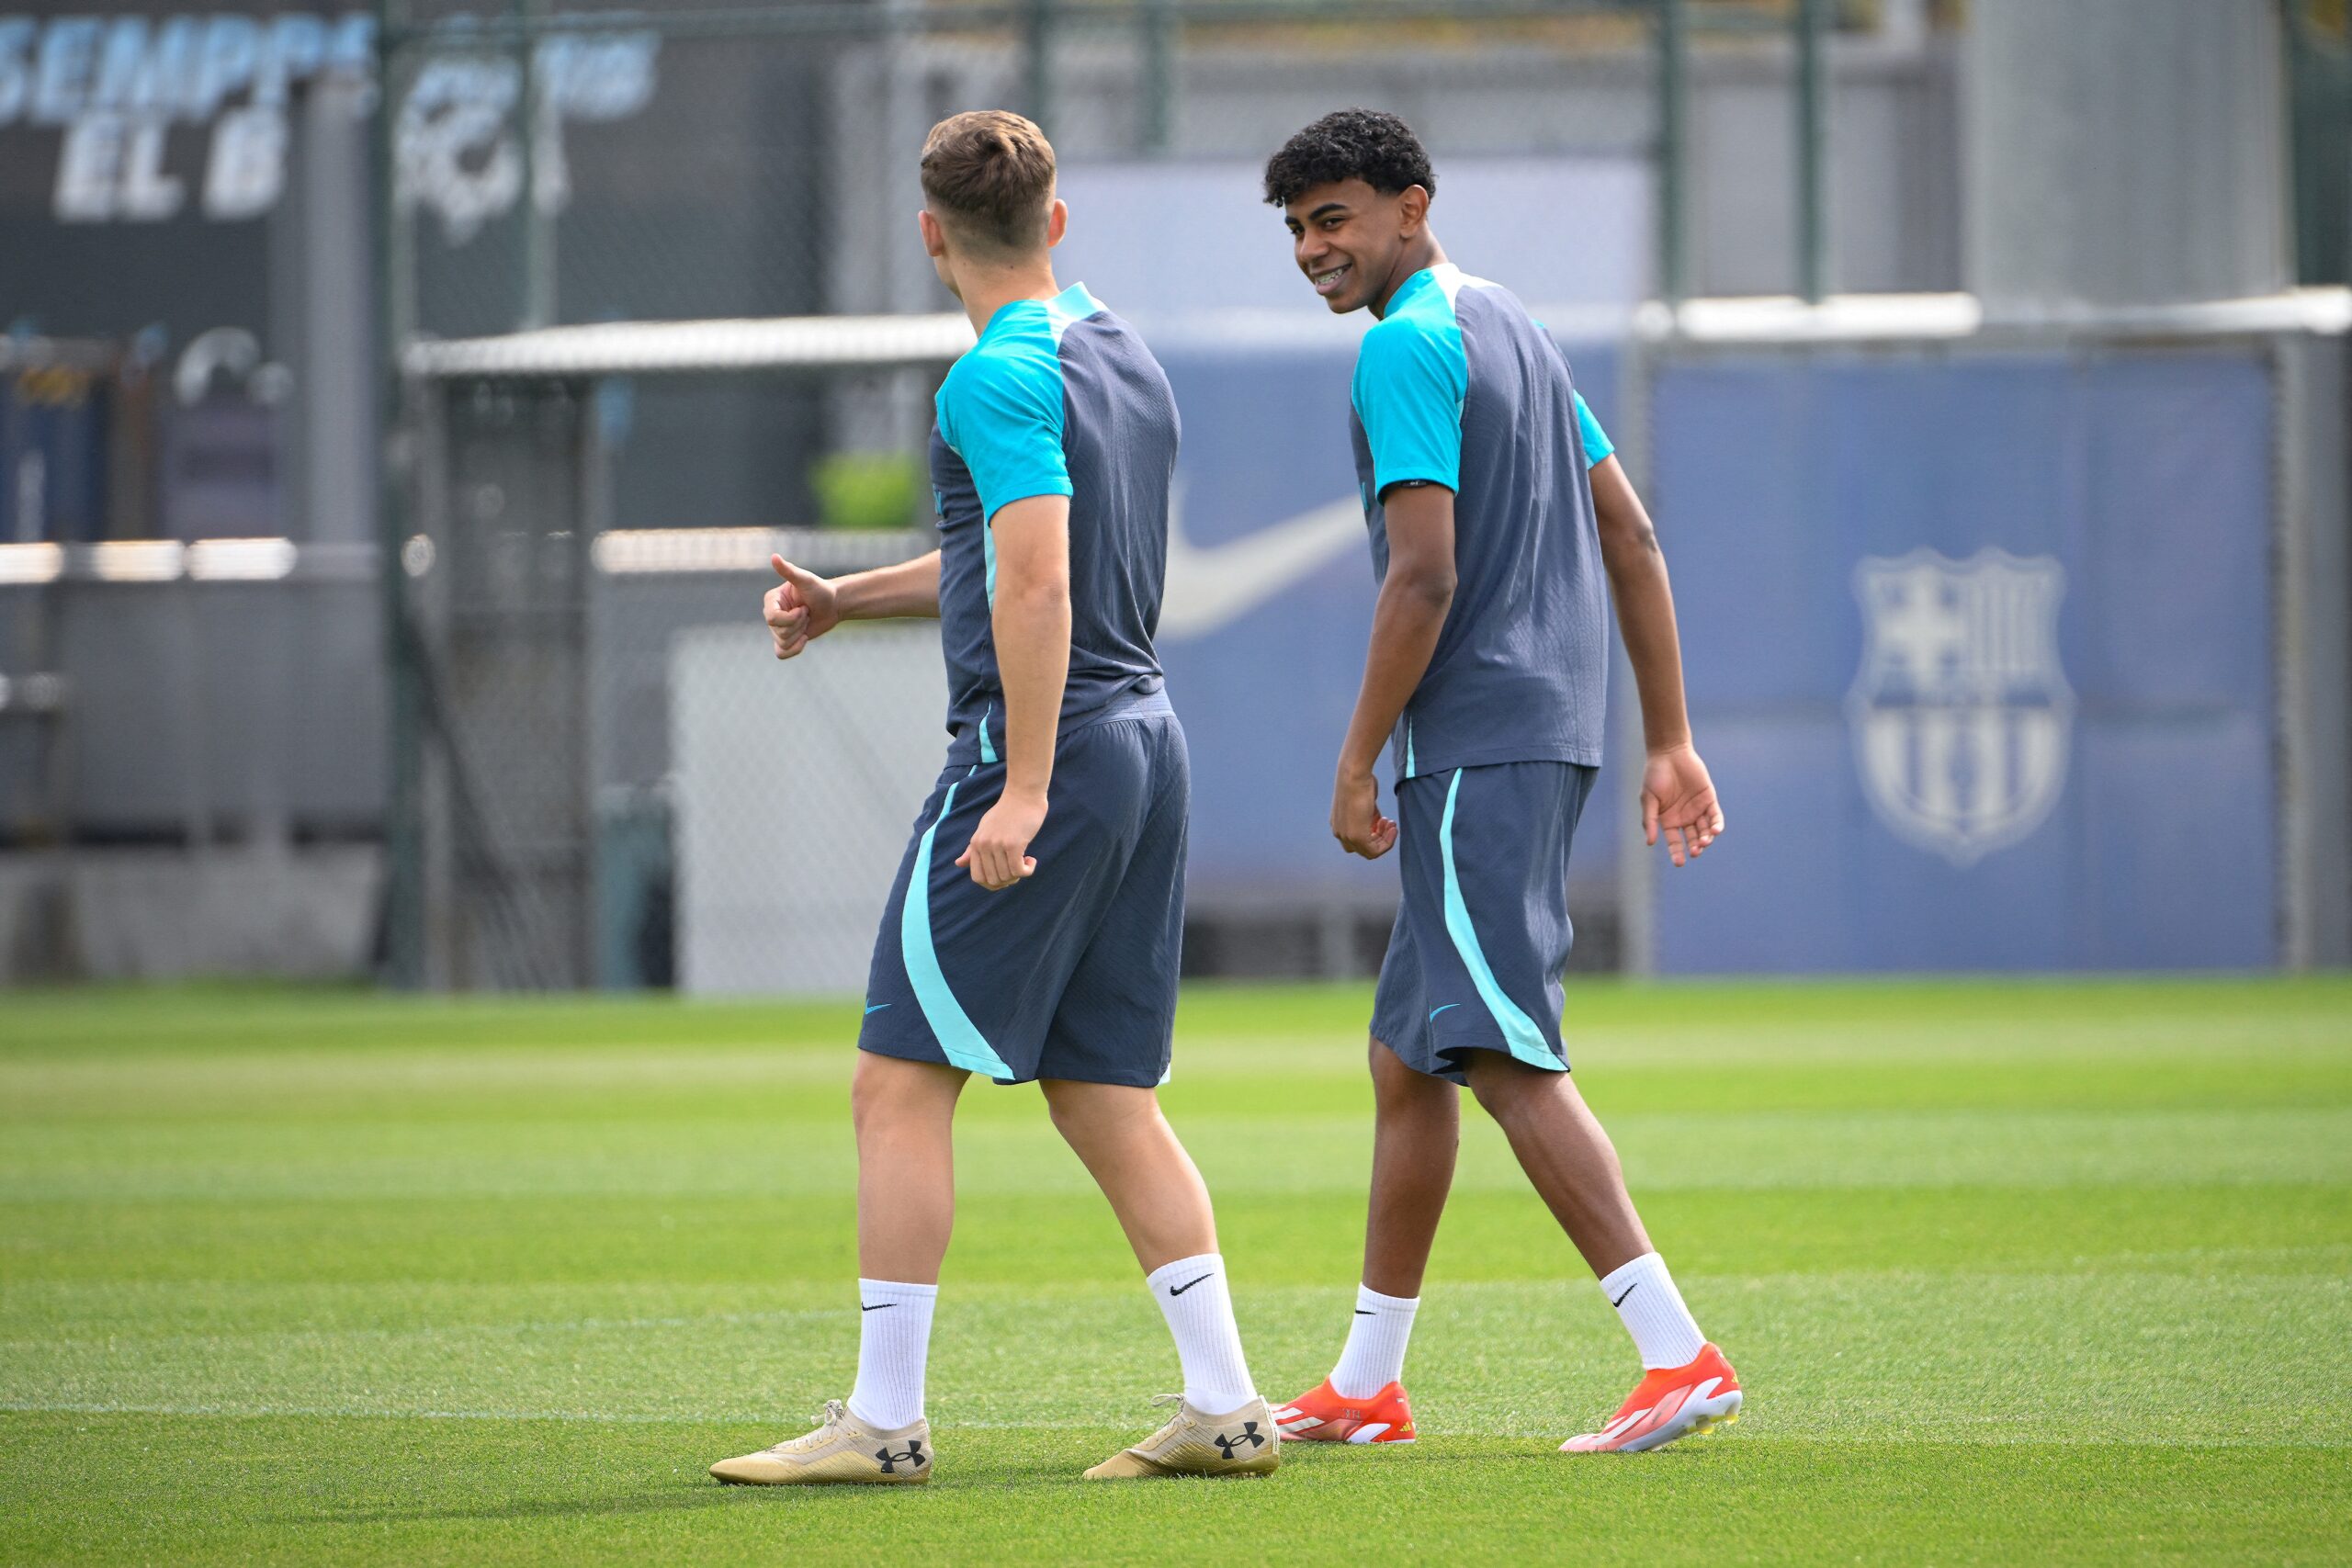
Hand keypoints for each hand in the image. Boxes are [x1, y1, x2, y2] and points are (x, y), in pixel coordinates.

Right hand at [764, 554, 839, 658]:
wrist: (833, 604)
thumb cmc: (820, 589)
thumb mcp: (806, 580)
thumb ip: (789, 571)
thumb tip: (774, 556)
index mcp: (772, 600)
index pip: (771, 618)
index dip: (791, 617)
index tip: (804, 608)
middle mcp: (771, 614)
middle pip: (778, 632)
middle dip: (799, 625)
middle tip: (807, 613)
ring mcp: (778, 628)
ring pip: (782, 643)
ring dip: (800, 635)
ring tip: (807, 621)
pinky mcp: (786, 640)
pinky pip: (782, 653)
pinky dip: (794, 649)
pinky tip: (805, 638)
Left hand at [955, 789, 1045, 890]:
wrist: (1023, 794)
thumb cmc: (1006, 812)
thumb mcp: (985, 828)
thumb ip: (972, 848)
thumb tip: (958, 864)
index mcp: (975, 843)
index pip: (977, 877)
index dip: (992, 884)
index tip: (1005, 876)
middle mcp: (984, 845)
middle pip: (993, 880)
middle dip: (1008, 881)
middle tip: (1018, 868)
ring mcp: (998, 845)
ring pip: (1007, 877)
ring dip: (1020, 874)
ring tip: (1026, 860)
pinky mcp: (1014, 844)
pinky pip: (1019, 871)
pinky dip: (1028, 870)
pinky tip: (1032, 860)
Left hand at [1331, 767, 1397, 858]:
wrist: (1354, 775)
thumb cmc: (1360, 781)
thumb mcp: (1365, 802)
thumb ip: (1369, 815)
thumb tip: (1377, 822)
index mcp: (1338, 824)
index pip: (1356, 840)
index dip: (1374, 833)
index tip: (1384, 820)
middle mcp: (1340, 833)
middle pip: (1363, 848)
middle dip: (1379, 838)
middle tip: (1389, 823)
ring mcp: (1347, 837)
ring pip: (1369, 851)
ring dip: (1385, 840)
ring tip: (1391, 825)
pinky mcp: (1357, 837)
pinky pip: (1375, 851)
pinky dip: (1387, 842)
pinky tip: (1392, 828)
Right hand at [1641, 743, 1723, 867]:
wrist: (1669, 754)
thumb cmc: (1655, 776)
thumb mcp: (1648, 800)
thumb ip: (1651, 821)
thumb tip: (1650, 843)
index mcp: (1668, 821)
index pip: (1674, 842)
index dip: (1677, 853)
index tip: (1680, 862)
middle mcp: (1684, 818)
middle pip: (1692, 839)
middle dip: (1695, 847)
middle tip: (1696, 851)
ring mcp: (1697, 809)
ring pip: (1705, 830)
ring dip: (1706, 838)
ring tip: (1704, 842)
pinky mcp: (1709, 799)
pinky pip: (1715, 816)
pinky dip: (1716, 824)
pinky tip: (1715, 830)